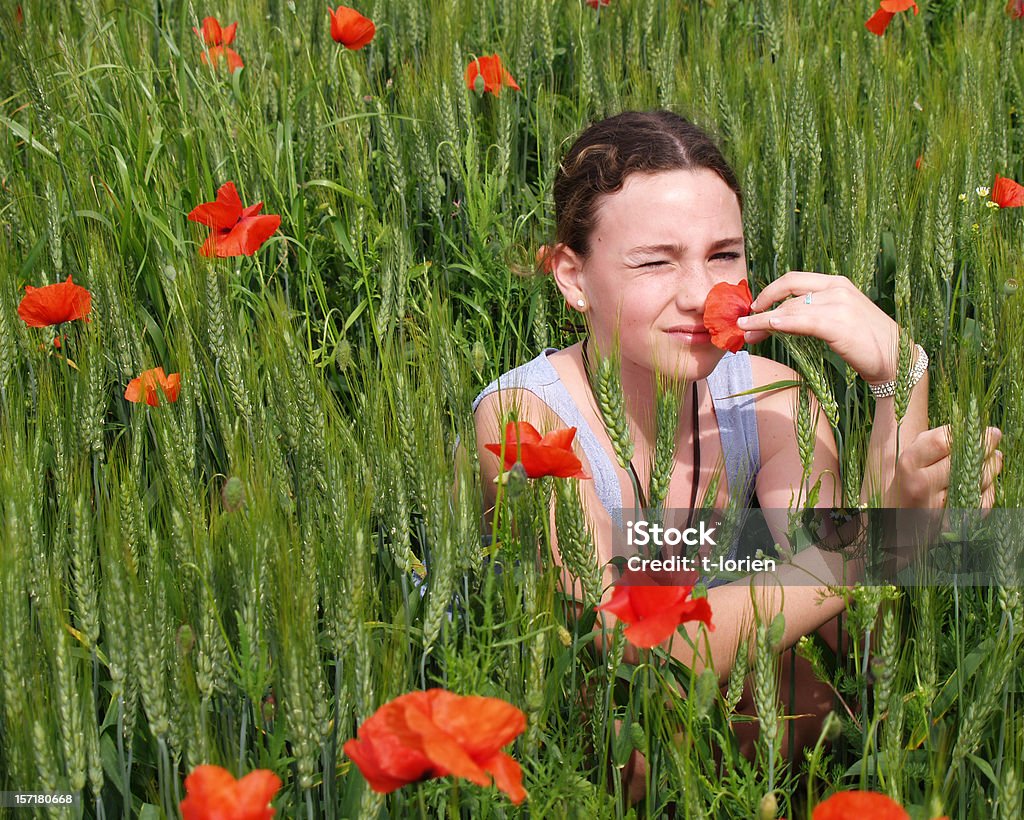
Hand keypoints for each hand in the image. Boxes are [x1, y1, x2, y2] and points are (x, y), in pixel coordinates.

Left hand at [736, 271, 903, 383]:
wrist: (896, 358)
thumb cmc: (865, 342)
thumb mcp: (838, 319)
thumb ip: (812, 313)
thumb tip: (779, 320)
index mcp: (837, 283)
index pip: (794, 279)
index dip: (770, 291)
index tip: (754, 307)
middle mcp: (837, 288)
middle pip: (788, 292)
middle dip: (762, 309)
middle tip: (744, 325)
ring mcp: (838, 304)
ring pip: (790, 309)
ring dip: (764, 323)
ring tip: (747, 335)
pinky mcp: (837, 323)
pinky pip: (801, 322)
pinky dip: (781, 324)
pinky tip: (768, 328)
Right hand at [882, 426, 1002, 567]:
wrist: (889, 534)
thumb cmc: (898, 492)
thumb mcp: (905, 463)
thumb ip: (929, 443)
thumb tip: (966, 428)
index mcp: (907, 465)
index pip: (943, 441)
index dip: (965, 432)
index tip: (979, 427)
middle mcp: (921, 485)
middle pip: (963, 460)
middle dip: (985, 445)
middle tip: (994, 436)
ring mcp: (937, 507)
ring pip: (976, 480)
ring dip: (991, 466)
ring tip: (995, 457)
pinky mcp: (951, 524)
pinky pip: (981, 503)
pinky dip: (989, 490)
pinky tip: (988, 482)